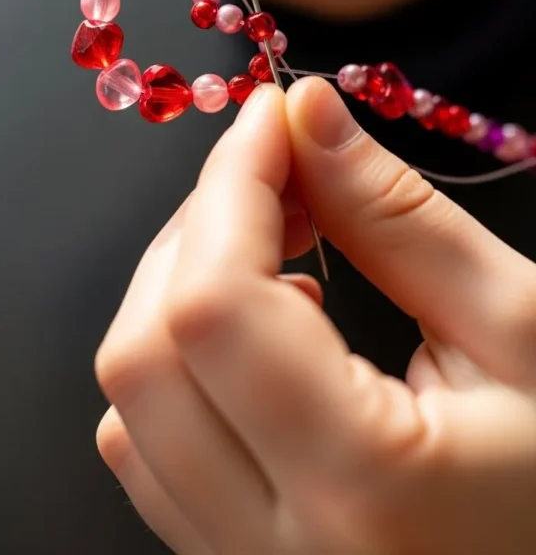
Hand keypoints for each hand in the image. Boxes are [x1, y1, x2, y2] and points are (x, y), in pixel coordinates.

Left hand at [95, 81, 535, 554]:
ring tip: (280, 250)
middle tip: (279, 174)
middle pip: (145, 354)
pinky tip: (269, 332)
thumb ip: (399, 216)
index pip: (216, 306)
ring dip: (180, 293)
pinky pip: (152, 453)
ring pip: (129, 408)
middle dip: (197, 229)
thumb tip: (308, 114)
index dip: (230, 185)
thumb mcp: (518, 324)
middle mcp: (277, 553)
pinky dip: (182, 363)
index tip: (273, 118)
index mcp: (365, 489)